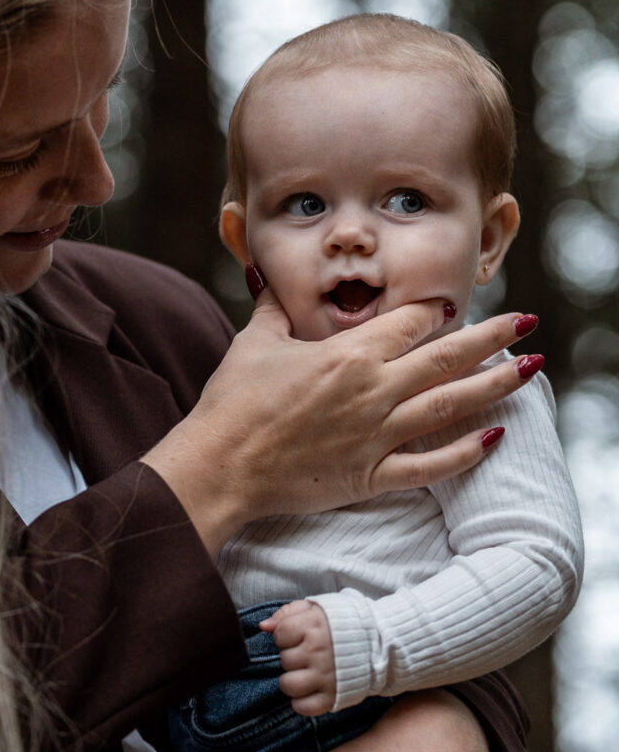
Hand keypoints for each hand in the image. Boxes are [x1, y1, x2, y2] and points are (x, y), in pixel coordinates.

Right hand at [144, 289, 539, 553]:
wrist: (220, 465)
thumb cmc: (233, 401)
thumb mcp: (255, 342)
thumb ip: (274, 309)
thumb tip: (266, 276)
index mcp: (350, 353)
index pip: (411, 322)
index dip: (436, 310)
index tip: (453, 305)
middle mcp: (374, 390)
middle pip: (447, 357)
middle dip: (492, 336)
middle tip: (526, 322)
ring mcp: (377, 435)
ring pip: (450, 406)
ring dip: (495, 386)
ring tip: (530, 370)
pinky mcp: (371, 475)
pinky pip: (430, 466)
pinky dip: (465, 453)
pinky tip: (494, 438)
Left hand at [260, 600, 335, 715]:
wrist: (377, 644)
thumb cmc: (340, 624)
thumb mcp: (315, 609)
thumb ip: (287, 613)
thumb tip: (264, 626)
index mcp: (314, 627)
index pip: (280, 634)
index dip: (285, 635)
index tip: (298, 636)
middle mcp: (319, 652)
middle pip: (284, 659)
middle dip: (292, 656)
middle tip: (307, 653)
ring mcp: (325, 677)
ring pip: (288, 685)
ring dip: (292, 679)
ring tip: (304, 672)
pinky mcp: (332, 697)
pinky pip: (303, 707)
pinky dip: (301, 701)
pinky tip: (309, 689)